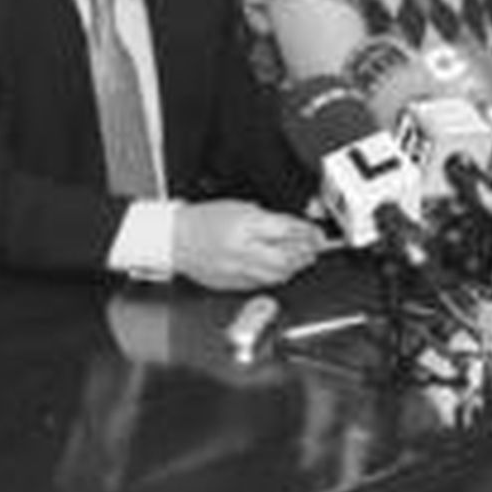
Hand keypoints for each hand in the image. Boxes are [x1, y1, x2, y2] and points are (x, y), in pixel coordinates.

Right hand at [171, 201, 325, 290]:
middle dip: (305, 253)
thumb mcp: (238, 208)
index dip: (306, 232)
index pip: (286, 230)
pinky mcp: (232, 284)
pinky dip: (275, 276)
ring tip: (301, 259)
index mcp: (243, 226)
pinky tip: (279, 269)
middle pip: (286, 257)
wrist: (175, 238)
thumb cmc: (202, 220)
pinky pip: (262, 283)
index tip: (316, 233)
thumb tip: (291, 228)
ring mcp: (237, 270)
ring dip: (294, 267)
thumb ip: (266, 219)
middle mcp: (242, 250)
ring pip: (277, 275)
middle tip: (314, 248)